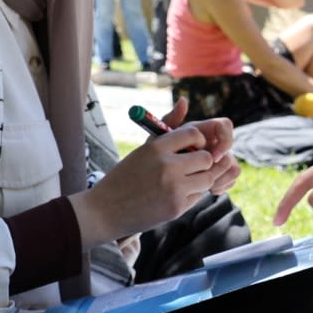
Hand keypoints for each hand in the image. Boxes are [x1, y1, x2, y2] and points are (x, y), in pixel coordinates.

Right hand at [71, 99, 234, 242]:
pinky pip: (197, 197)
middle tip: (191, 167)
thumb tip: (184, 101)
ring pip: (207, 178)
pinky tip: (172, 196)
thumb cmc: (125, 177)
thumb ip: (167, 131)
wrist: (105, 211)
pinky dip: (190, 196)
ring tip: (183, 182)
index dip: (198, 141)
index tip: (193, 148)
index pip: (193, 134)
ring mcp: (174, 188)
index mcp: (156, 148)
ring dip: (199, 180)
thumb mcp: (142, 151)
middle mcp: (167, 166)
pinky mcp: (176, 207)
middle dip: (202, 162)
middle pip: (206, 158)